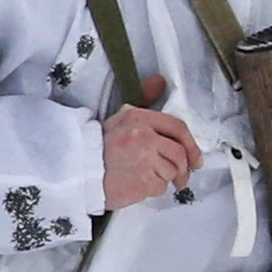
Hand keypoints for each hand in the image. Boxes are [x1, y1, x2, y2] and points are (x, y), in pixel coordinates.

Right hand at [100, 72, 201, 209]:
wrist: (76, 172)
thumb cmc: (98, 148)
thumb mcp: (119, 118)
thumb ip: (144, 101)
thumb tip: (159, 81)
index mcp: (138, 118)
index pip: (177, 127)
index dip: (191, 144)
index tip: (195, 158)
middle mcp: (143, 136)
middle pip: (179, 153)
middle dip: (184, 168)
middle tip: (181, 177)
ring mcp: (144, 159)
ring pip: (171, 172)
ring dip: (164, 178)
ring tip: (146, 178)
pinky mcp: (142, 181)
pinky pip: (160, 187)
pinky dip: (153, 189)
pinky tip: (138, 185)